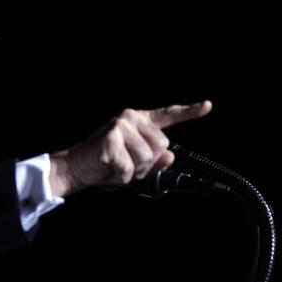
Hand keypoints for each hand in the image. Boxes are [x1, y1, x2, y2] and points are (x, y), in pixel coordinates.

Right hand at [48, 101, 212, 196]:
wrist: (75, 169)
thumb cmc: (104, 165)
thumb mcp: (135, 164)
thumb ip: (155, 160)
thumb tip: (170, 158)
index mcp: (137, 121)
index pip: (167, 116)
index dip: (189, 112)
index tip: (207, 106)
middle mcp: (130, 118)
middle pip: (162, 145)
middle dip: (149, 163)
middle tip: (129, 166)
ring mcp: (120, 126)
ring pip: (148, 157)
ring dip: (136, 170)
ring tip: (119, 167)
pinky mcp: (111, 139)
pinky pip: (131, 166)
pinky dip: (122, 175)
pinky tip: (110, 169)